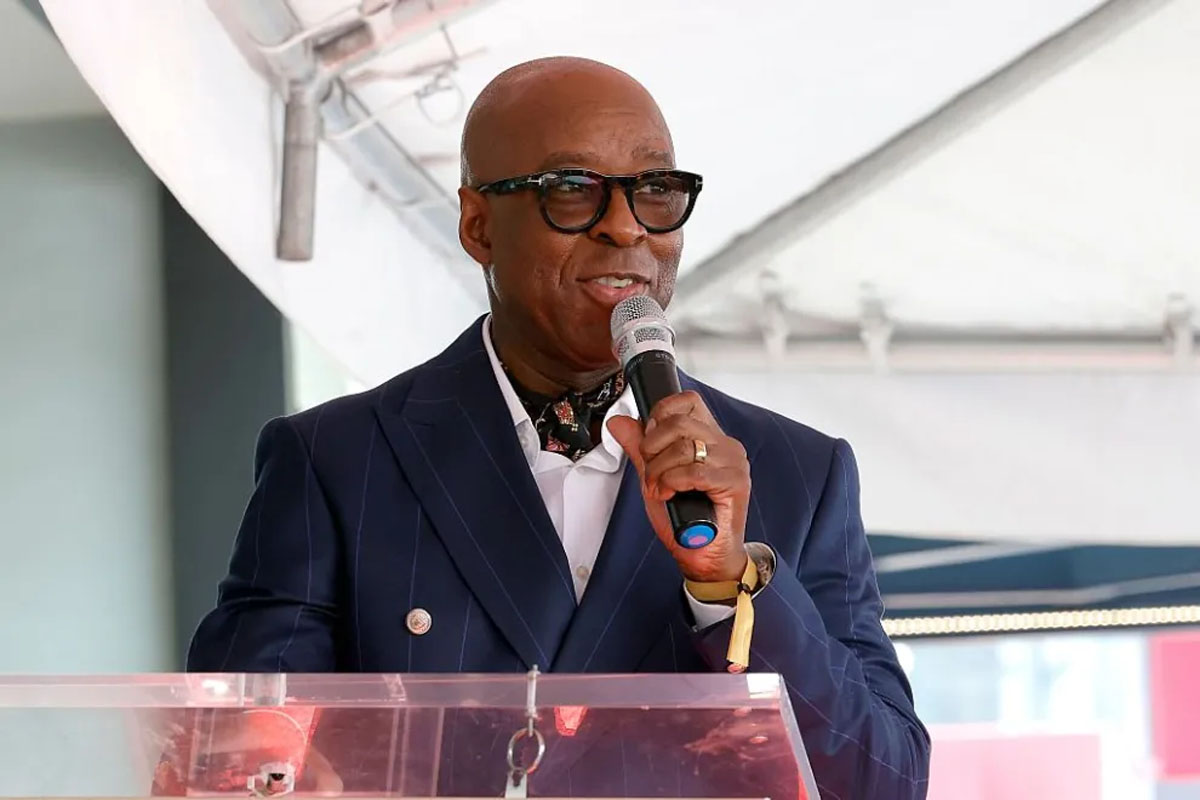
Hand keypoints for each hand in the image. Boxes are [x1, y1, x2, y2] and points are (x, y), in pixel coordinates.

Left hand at [608, 391, 750, 582]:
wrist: (705, 558)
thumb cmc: (686, 520)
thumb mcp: (654, 478)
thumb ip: (639, 448)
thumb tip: (620, 421)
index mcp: (710, 438)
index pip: (687, 402)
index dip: (661, 416)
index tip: (650, 443)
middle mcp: (725, 445)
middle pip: (678, 422)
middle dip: (653, 449)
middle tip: (651, 473)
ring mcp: (733, 462)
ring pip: (683, 447)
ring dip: (660, 471)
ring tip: (660, 489)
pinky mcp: (735, 482)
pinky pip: (693, 471)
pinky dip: (672, 483)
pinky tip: (671, 495)